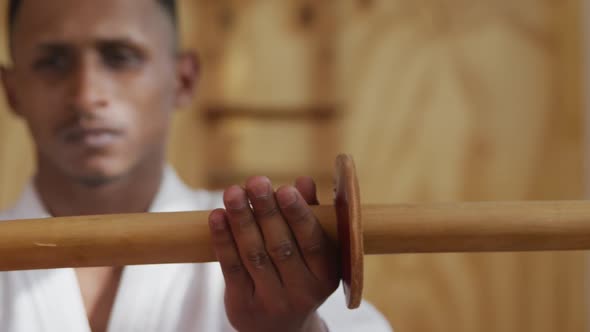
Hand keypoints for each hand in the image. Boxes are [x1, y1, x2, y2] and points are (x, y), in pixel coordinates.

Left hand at [208, 176, 339, 331]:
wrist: (280, 328)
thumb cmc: (299, 275)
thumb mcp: (313, 252)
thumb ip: (310, 215)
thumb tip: (304, 182)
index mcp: (325, 275)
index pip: (313, 242)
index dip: (298, 215)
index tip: (285, 189)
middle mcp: (302, 292)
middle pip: (280, 246)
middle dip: (266, 211)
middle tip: (255, 181)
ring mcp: (272, 302)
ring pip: (254, 255)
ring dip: (241, 220)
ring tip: (233, 192)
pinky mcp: (243, 306)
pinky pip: (232, 269)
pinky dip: (223, 240)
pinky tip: (217, 216)